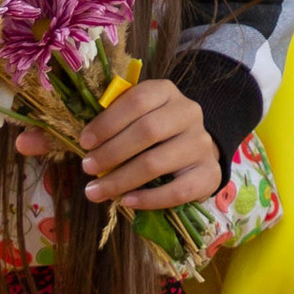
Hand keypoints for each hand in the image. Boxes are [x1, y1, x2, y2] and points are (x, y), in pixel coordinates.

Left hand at [81, 77, 220, 211]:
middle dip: (111, 152)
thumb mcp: (138, 116)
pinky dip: (149, 199)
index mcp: (167, 92)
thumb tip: (86, 142)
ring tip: (95, 191)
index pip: (138, 100)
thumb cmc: (156, 132)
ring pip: (157, 162)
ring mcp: (202, 143)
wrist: (195, 150)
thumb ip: (116, 121)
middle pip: (147, 131)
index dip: (108, 122)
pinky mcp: (209, 173)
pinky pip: (177, 190)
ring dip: (121, 179)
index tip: (84, 142)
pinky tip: (127, 201)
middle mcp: (188, 113)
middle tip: (87, 167)